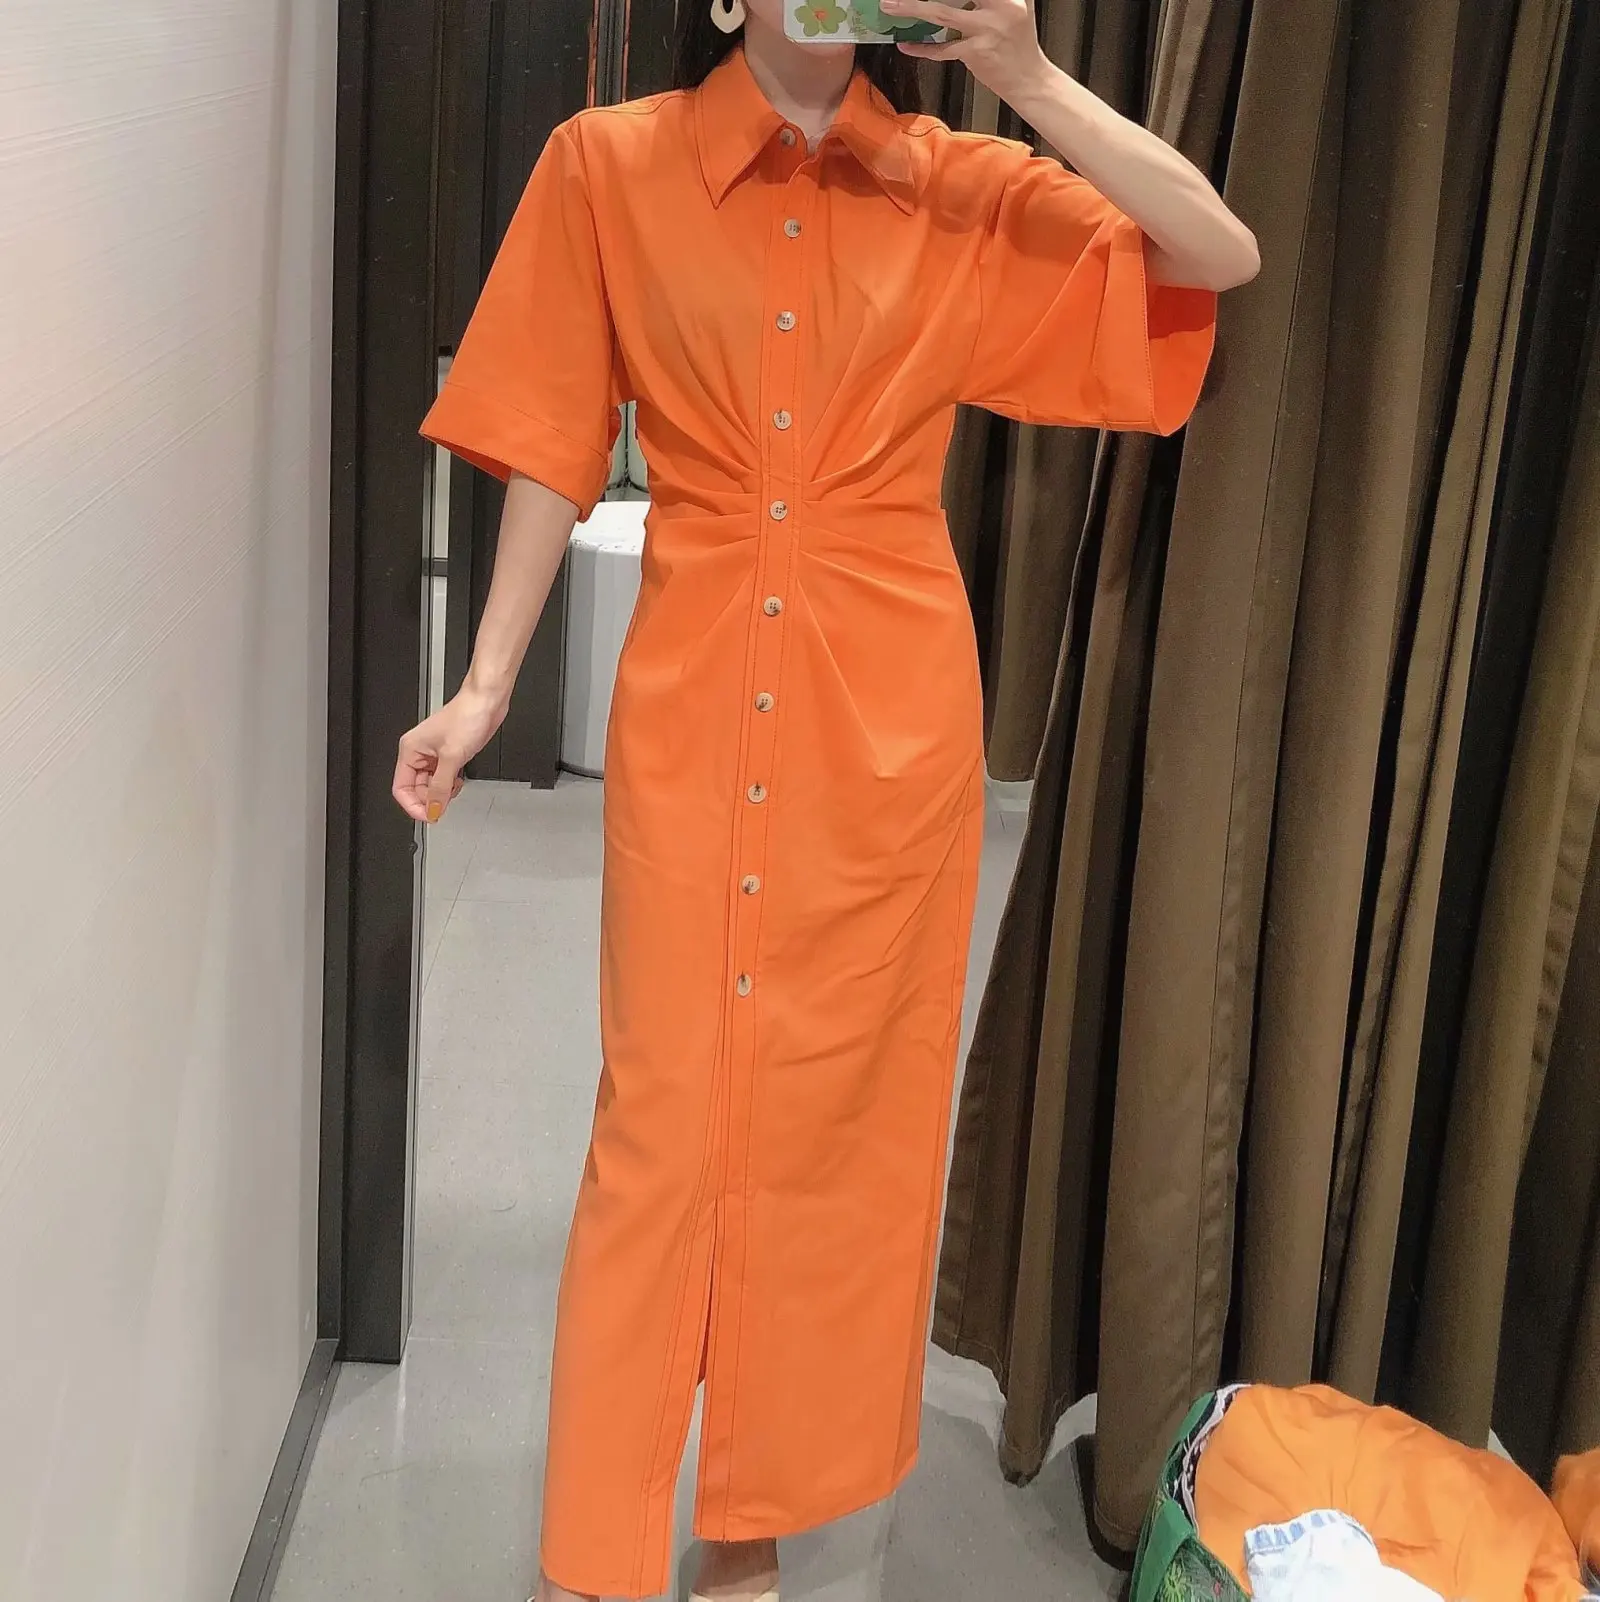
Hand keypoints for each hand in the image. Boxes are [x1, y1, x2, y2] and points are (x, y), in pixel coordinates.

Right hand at [392, 683, 506, 823]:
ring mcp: (434, 755)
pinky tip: (458, 783)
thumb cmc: (466, 716)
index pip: (401, 788)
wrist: (486, 701)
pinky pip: (443, 779)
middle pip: (415, 789)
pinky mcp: (449, 755)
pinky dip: (450, 786)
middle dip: (430, 800)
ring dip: (441, 793)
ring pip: (430, 785)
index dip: (413, 805)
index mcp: (410, 750)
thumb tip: (433, 809)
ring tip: (453, 790)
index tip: (429, 816)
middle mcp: (419, 753)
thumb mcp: (452, 756)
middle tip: (444, 805)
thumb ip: (440, 787)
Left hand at [880, 0, 1051, 104]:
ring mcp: (986, 30)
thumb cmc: (1018, 42)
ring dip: (912, 8)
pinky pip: (941, 50)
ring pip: (941, 14)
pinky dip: (922, 48)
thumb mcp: (1018, 6)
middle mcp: (1000, 7)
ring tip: (890, 5)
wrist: (1028, 80)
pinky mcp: (975, 53)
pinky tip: (906, 44)